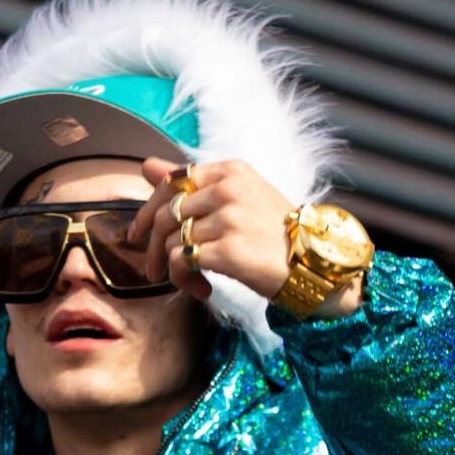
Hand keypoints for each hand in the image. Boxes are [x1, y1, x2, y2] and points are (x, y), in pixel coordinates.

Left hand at [129, 158, 293, 301]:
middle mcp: (227, 189)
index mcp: (229, 171)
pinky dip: (183, 280)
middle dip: (151, 246)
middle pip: (164, 214)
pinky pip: (180, 262)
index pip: (171, 182)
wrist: (316, 265)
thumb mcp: (238, 198)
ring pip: (170, 240)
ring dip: (171, 269)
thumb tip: (146, 165)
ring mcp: (228, 218)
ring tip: (189, 282)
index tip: (138, 234)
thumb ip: (191, 183)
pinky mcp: (227, 249)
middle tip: (154, 269)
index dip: (147, 210)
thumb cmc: (276, 234)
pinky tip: (202, 289)